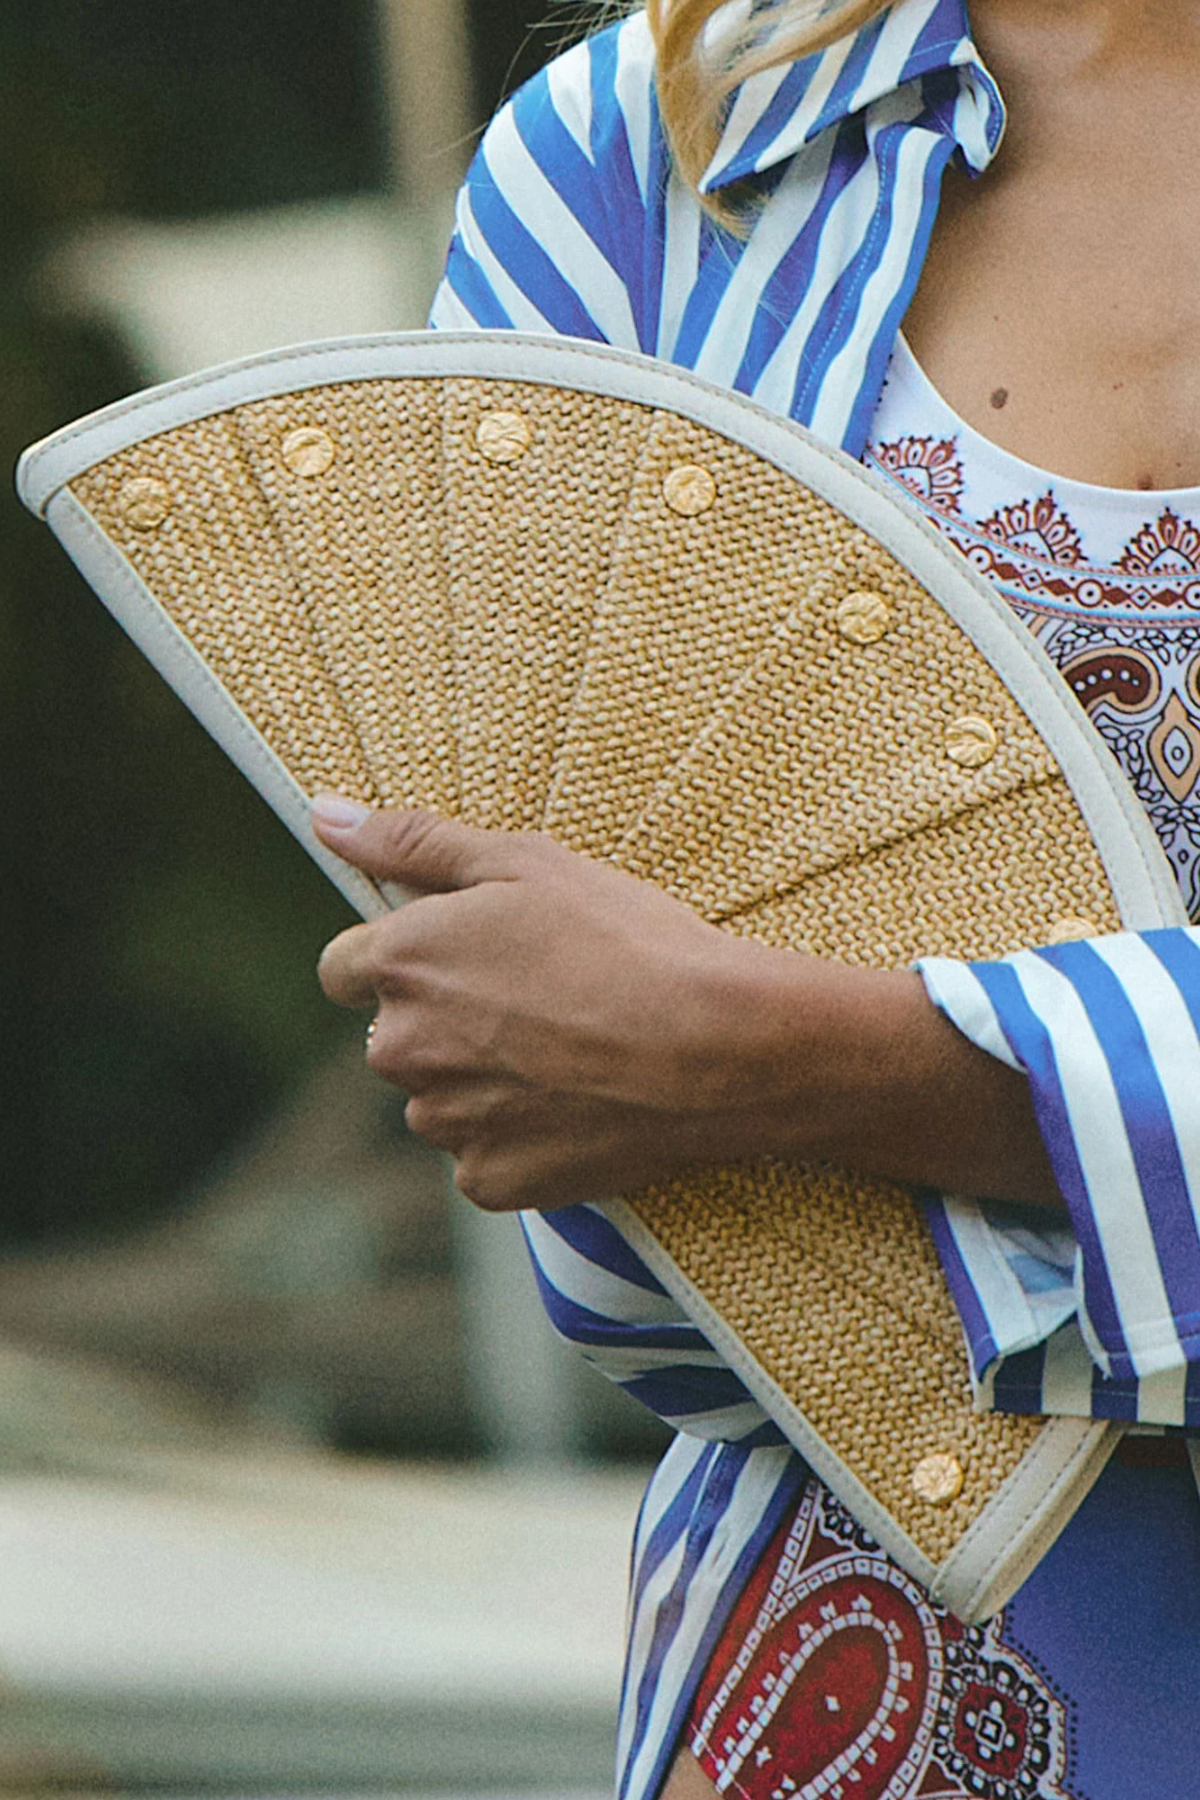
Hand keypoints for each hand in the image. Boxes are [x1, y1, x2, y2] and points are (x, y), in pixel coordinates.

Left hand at [312, 797, 1064, 1213]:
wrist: (716, 1048)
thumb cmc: (625, 941)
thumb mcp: (524, 863)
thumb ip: (411, 841)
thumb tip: (324, 814)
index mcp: (400, 964)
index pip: (345, 969)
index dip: (404, 957)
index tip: (464, 957)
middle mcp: (402, 1050)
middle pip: (397, 1038)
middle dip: (447, 1021)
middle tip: (538, 999)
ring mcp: (447, 1123)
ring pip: (442, 1099)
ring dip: (482, 1081)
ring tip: (568, 1051)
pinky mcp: (492, 1180)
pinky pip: (485, 1155)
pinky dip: (521, 1134)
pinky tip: (579, 1101)